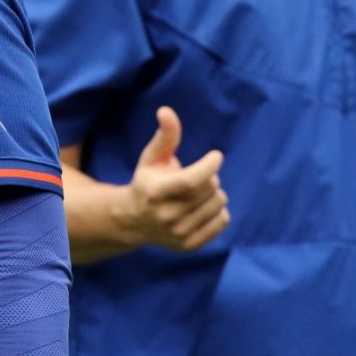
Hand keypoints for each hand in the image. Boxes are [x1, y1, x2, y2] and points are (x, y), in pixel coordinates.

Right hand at [125, 106, 228, 250]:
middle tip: (198, 178)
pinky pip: (222, 221)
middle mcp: (166, 215)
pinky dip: (219, 211)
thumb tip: (166, 111)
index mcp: (156, 192)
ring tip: (199, 193)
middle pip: (209, 189)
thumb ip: (165, 135)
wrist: (133, 221)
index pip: (192, 180)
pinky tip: (204, 208)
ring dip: (215, 193)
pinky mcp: (189, 245)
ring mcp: (178, 233)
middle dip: (210, 177)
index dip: (210, 165)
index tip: (216, 155)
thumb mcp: (152, 157)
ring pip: (219, 204)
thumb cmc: (148, 182)